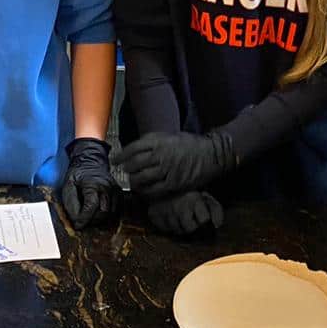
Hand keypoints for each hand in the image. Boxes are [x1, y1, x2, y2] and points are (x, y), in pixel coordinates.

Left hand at [60, 138, 119, 228]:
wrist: (91, 162)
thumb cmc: (78, 174)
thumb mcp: (68, 185)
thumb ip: (71, 202)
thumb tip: (76, 220)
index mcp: (93, 184)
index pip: (91, 207)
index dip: (84, 219)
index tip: (77, 225)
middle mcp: (107, 187)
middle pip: (103, 213)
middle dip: (91, 220)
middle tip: (83, 220)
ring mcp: (115, 191)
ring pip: (111, 215)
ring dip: (99, 219)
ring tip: (90, 215)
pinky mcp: (119, 194)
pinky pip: (115, 212)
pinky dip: (106, 216)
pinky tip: (98, 212)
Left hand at [115, 130, 235, 196]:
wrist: (211, 153)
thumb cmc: (189, 144)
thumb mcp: (168, 136)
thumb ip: (151, 142)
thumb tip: (133, 151)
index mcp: (158, 140)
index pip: (132, 149)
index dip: (121, 156)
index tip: (115, 160)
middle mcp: (160, 154)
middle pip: (134, 164)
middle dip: (126, 169)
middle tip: (123, 171)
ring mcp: (166, 169)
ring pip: (141, 178)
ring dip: (134, 181)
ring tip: (132, 181)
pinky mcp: (173, 183)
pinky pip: (153, 190)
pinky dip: (145, 191)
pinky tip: (144, 190)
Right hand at [147, 190, 223, 235]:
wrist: (165, 182)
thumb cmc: (189, 194)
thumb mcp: (205, 198)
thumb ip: (216, 210)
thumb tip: (217, 225)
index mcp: (194, 198)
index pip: (204, 220)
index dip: (204, 221)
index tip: (202, 218)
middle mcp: (179, 204)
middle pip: (190, 229)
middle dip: (192, 226)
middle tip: (190, 218)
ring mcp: (165, 210)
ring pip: (177, 231)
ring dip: (180, 227)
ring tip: (179, 216)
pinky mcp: (154, 214)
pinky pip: (164, 229)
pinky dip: (168, 226)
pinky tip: (169, 217)